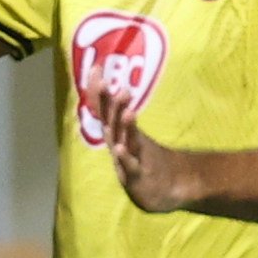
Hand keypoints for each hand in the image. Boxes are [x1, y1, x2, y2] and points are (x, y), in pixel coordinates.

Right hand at [84, 69, 196, 211]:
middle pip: (111, 121)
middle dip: (108, 102)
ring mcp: (125, 160)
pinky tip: (119, 148)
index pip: (105, 109)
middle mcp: (117, 144)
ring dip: (120, 122)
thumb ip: (123, 114)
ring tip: (124, 103)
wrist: (161, 190)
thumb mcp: (132, 135)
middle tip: (105, 81)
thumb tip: (119, 88)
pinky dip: (123, 157)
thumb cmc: (144, 160)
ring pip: (120, 139)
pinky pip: (129, 165)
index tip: (97, 68)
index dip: (99, 90)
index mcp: (116, 134)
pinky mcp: (135, 177)